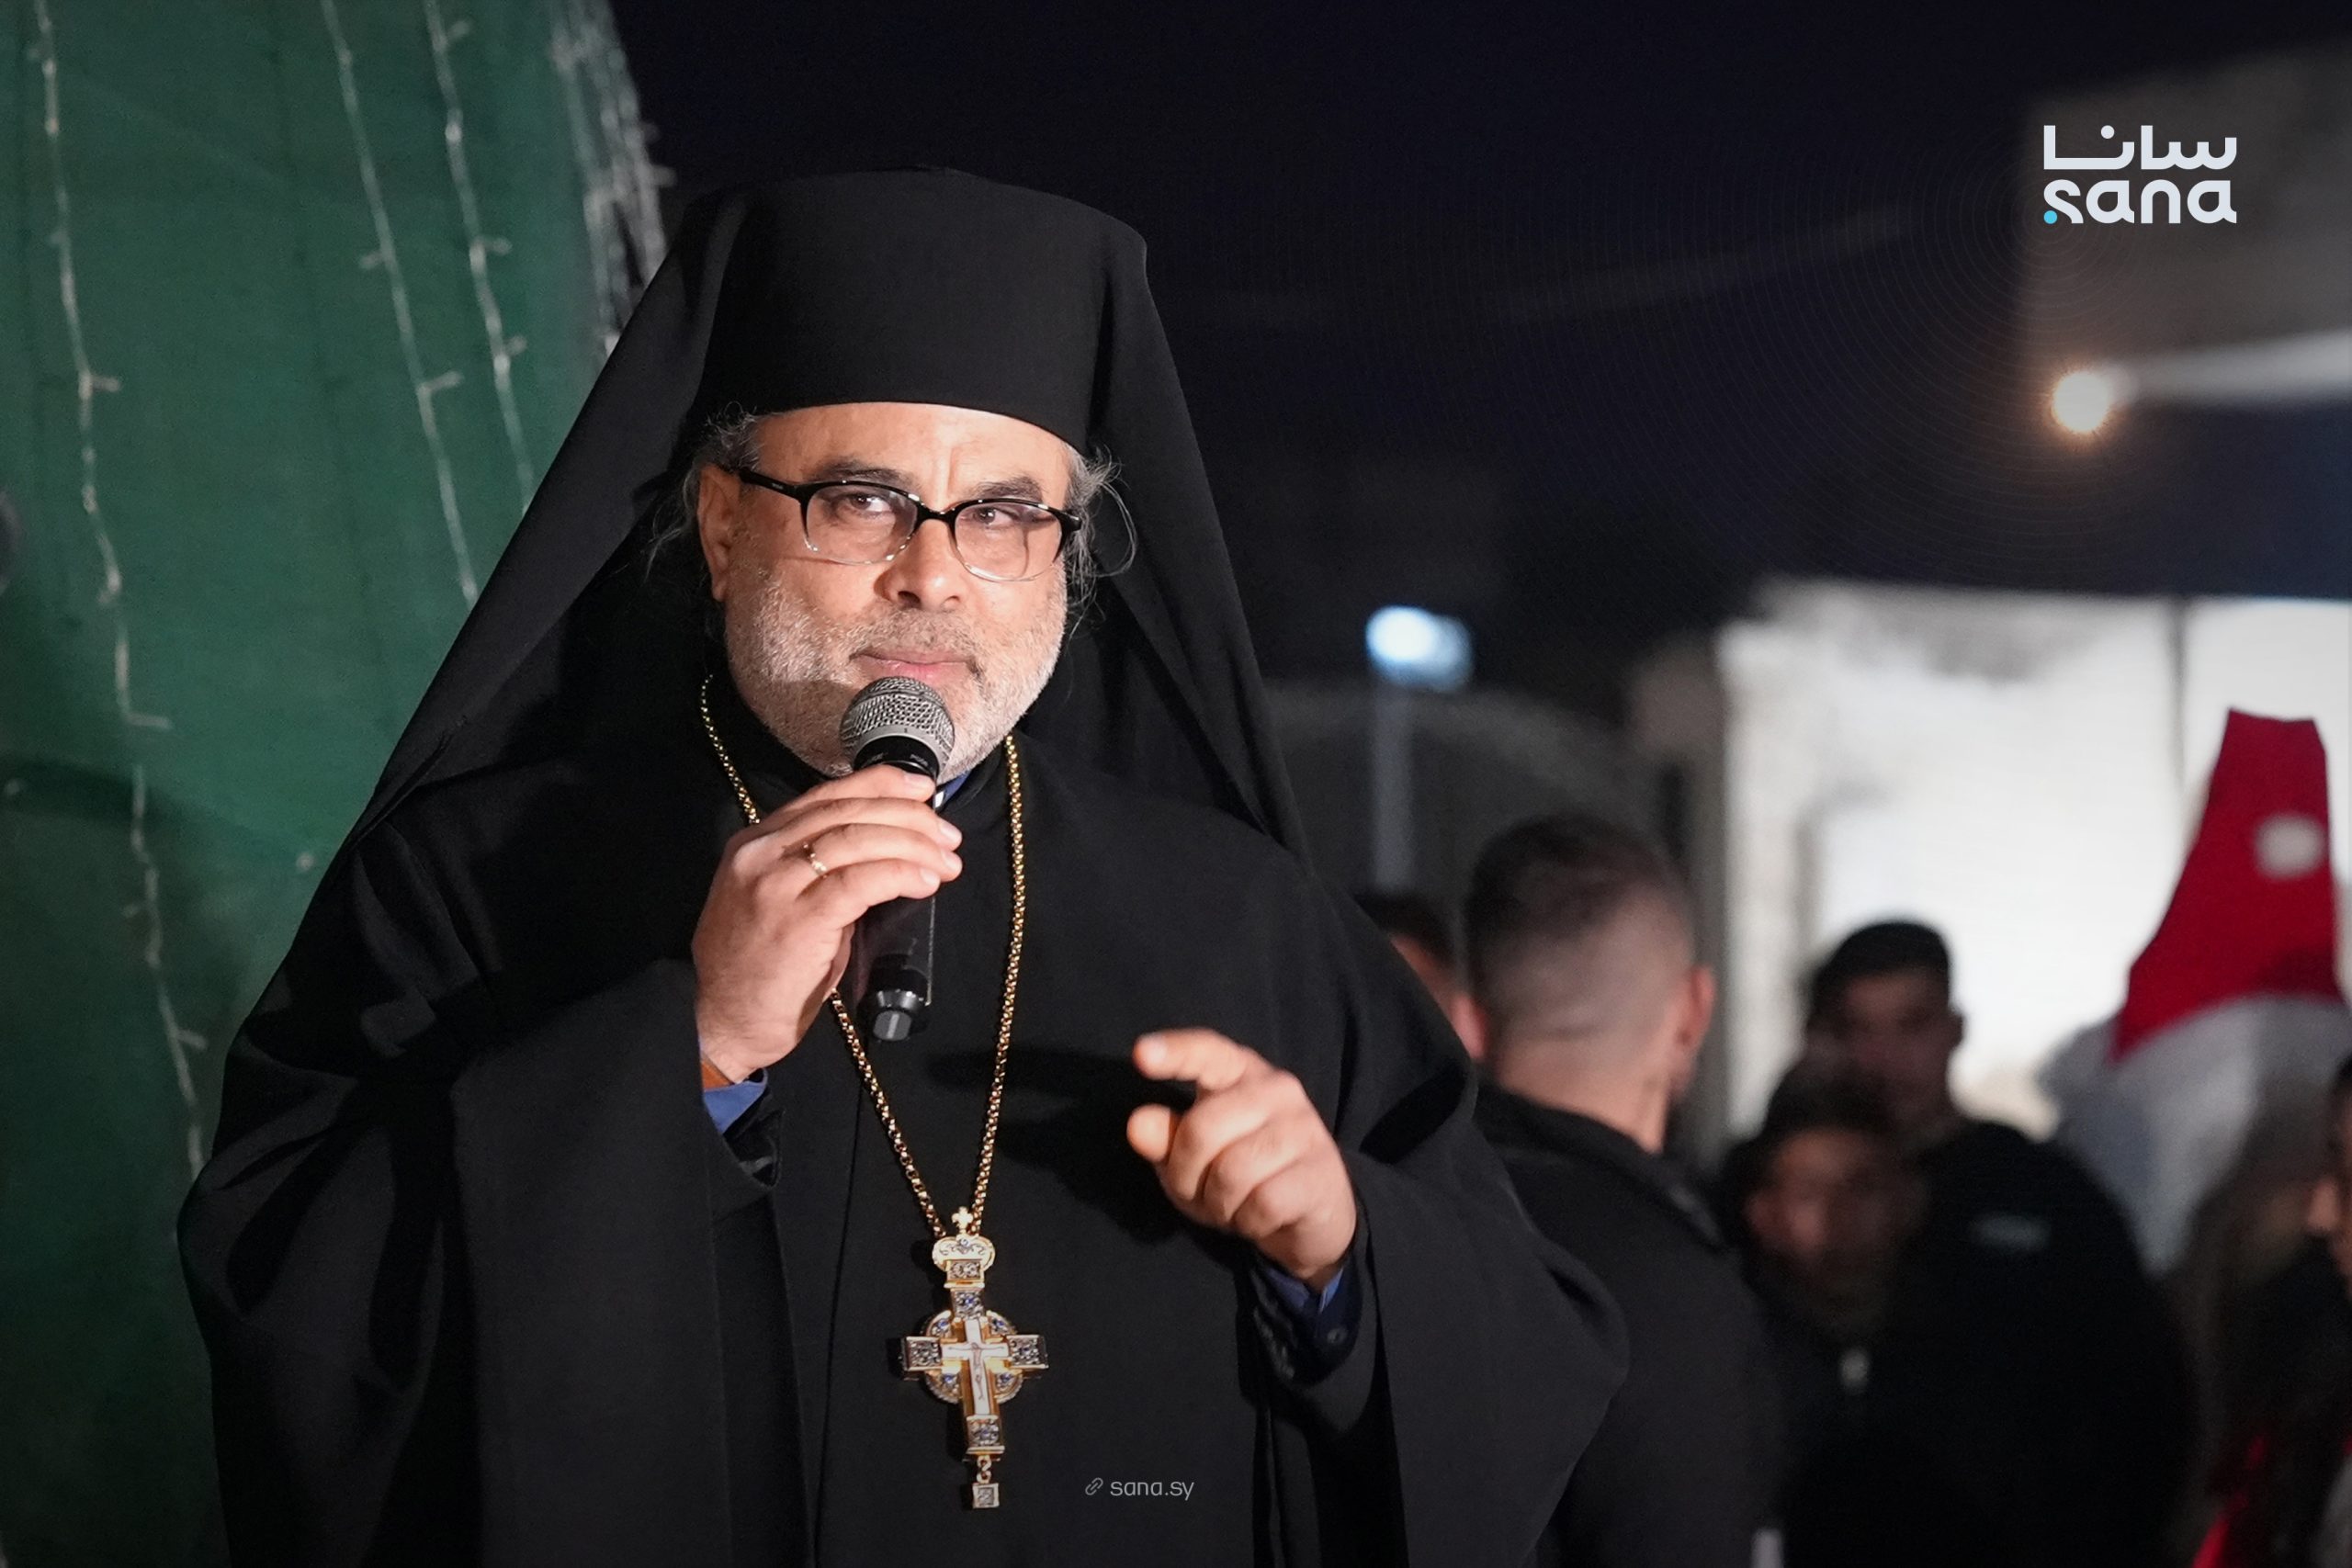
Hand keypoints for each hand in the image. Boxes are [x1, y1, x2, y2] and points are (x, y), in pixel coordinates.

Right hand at [692, 766, 962, 1081]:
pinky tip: (925, 881)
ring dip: (913, 846)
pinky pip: (860, 882)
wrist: (721, 1020)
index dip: (880, 784)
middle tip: (947, 835)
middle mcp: (761, 852)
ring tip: (946, 861)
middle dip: (908, 817)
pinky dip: (900, 874)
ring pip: (856, 840)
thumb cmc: (759, 970)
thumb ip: (820, 872)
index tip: (922, 789)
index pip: (826, 796)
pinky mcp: (797, 918)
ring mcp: (774, 883)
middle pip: (847, 812)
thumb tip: (887, 853)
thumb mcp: (783, 902)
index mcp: (756, 842)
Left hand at [1125, 1030, 1356, 1288]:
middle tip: (1200, 1193)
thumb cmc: (1242, 1176)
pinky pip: (1262, 1204)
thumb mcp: (1193, 1158)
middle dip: (1185, 1175)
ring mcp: (1305, 1128)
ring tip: (1233, 1205)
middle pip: (1202, 1129)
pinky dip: (1249, 1222)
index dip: (1174, 1053)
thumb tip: (1137, 1124)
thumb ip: (1166, 1138)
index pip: (1207, 1052)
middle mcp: (1277, 1089)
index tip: (1141, 1054)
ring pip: (1231, 1173)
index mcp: (1240, 1072)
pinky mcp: (1321, 1172)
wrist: (1313, 1215)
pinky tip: (1260, 1218)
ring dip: (1219, 1205)